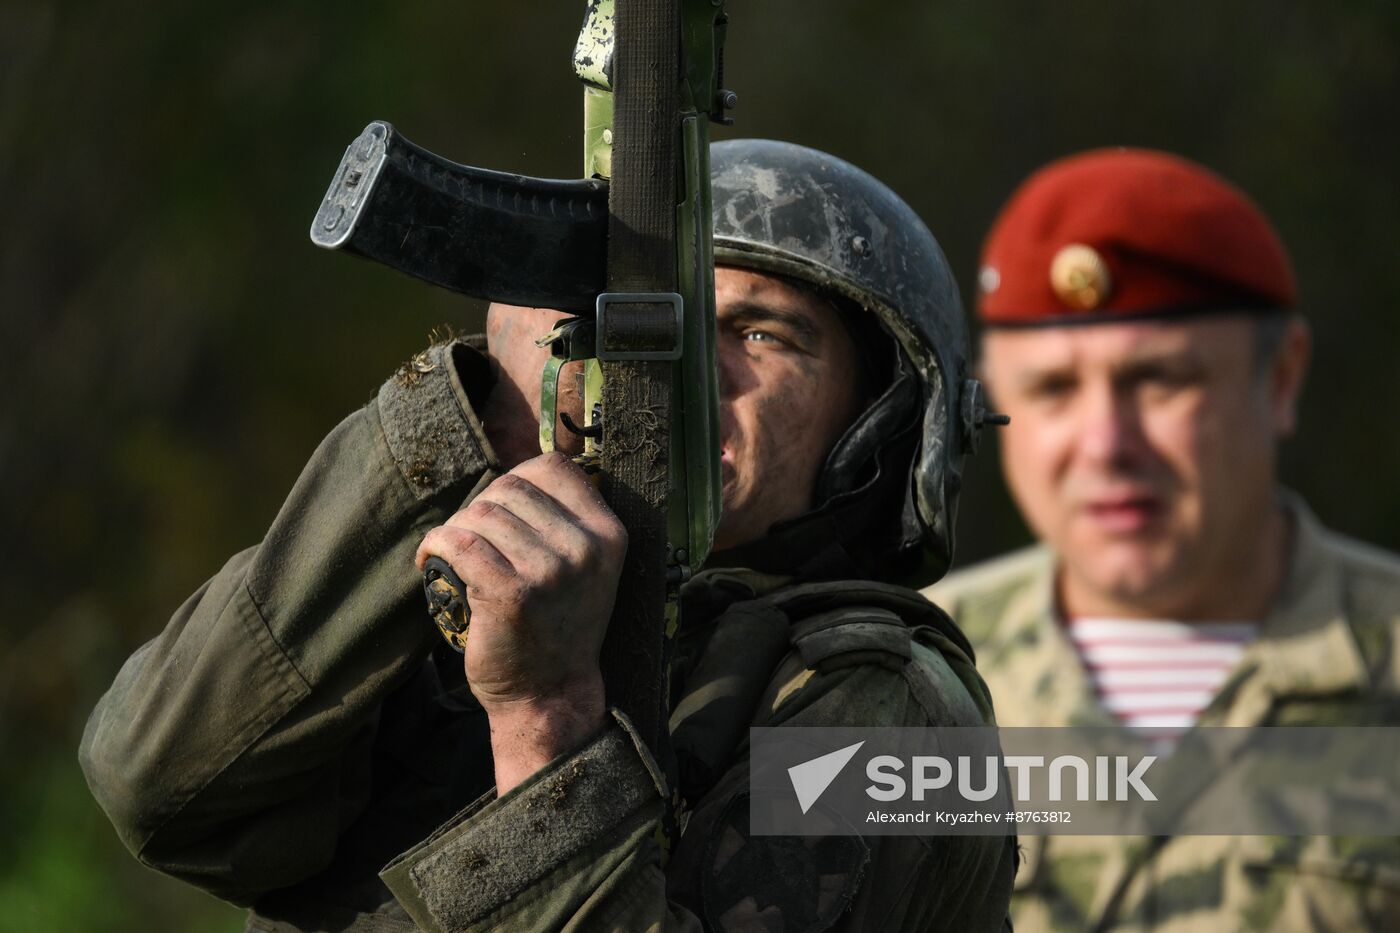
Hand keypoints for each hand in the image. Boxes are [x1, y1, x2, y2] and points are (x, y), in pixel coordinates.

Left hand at [416, 452, 625, 788]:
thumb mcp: (586, 567)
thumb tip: (519, 471)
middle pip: (510, 487)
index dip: (518, 478)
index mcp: (609, 534)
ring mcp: (550, 571)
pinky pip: (459, 543)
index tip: (502, 507)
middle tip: (471, 539)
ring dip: (457, 530)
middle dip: (480, 508)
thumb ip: (567, 521)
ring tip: (455, 555)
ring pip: (481, 513)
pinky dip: (435, 546)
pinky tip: (430, 561)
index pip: (555, 467)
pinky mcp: (511, 594)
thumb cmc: (560, 627)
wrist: (550, 694)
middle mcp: (585, 548)